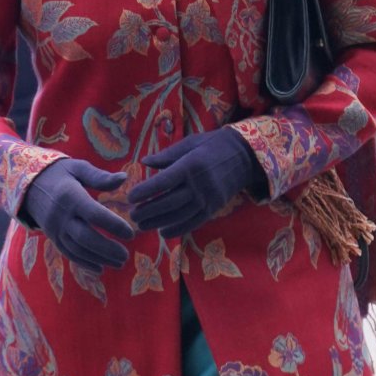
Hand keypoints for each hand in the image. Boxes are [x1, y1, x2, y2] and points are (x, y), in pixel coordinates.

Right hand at [22, 159, 133, 270]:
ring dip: (99, 259)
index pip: (94, 214)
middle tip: (126, 255)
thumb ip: (100, 177)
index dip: (113, 225)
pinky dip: (84, 263)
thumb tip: (124, 178)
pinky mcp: (52, 237)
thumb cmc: (61, 173)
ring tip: (120, 263)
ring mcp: (55, 229)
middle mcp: (61, 215)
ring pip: (77, 249)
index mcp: (71, 196)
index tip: (131, 233)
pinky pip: (68, 253)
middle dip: (107, 249)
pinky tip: (100, 269)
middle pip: (85, 237)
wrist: (29, 184)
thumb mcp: (79, 168)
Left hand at [128, 129, 259, 238]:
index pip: (164, 181)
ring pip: (180, 215)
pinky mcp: (214, 208)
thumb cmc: (212, 145)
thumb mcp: (189, 143)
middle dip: (148, 211)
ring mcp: (208, 198)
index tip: (130, 197)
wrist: (244, 156)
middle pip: (169, 202)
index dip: (146, 191)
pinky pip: (194, 222)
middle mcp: (199, 184)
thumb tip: (144, 162)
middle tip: (132, 215)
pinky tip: (163, 232)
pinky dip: (178, 229)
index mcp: (191, 165)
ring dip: (159, 222)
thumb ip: (166, 155)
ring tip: (142, 225)